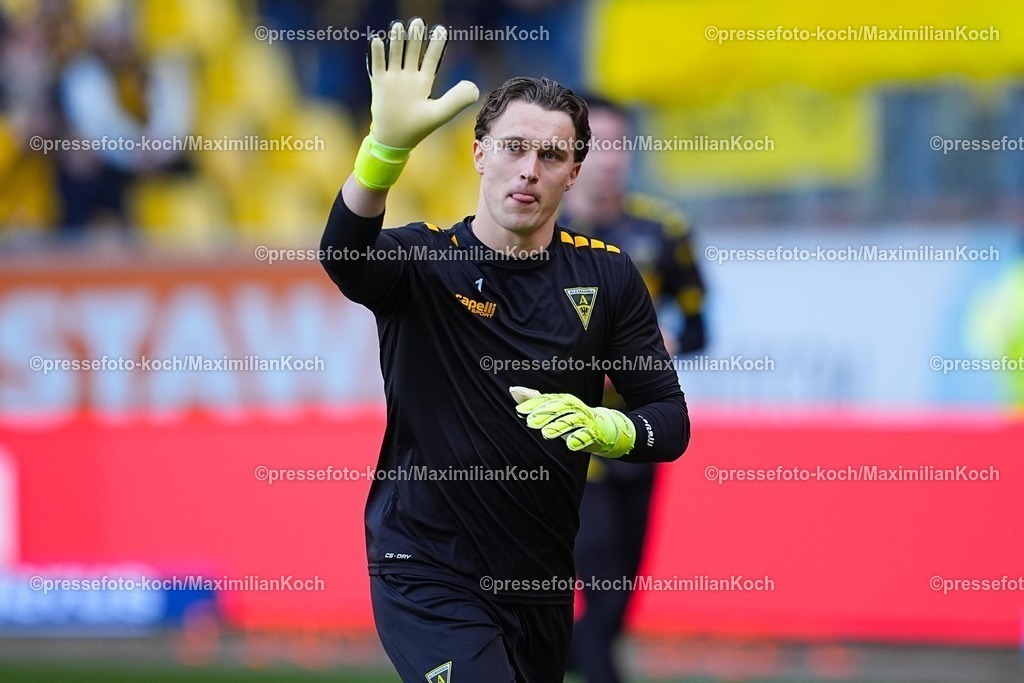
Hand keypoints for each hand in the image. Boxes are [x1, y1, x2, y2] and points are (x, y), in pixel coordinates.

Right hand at [367, 18, 478, 148]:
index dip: (436, 45)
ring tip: (399, 25)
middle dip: (415, 37)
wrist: (394, 140)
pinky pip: (378, 65)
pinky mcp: (379, 84)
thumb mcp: (440, 113)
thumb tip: (474, 86)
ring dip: (396, 41)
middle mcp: (408, 77)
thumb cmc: (418, 128)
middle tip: (418, 22)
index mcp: (423, 82)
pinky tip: (378, 40)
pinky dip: (378, 53)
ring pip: (395, 54)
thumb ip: (457, 100)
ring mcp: (393, 79)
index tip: (441, 29)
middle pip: (412, 52)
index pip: (431, 59)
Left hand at [510, 386, 635, 457]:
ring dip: (559, 427)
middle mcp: (574, 407)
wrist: (604, 428)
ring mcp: (585, 419)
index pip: (546, 400)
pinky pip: (587, 435)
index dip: (533, 405)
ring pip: (571, 421)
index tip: (519, 411)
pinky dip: (579, 439)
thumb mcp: (554, 409)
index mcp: (563, 400)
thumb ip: (534, 401)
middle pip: (558, 408)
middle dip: (544, 415)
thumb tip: (513, 389)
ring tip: (546, 434)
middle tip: (529, 423)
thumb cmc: (572, 419)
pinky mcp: (595, 433)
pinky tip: (570, 445)